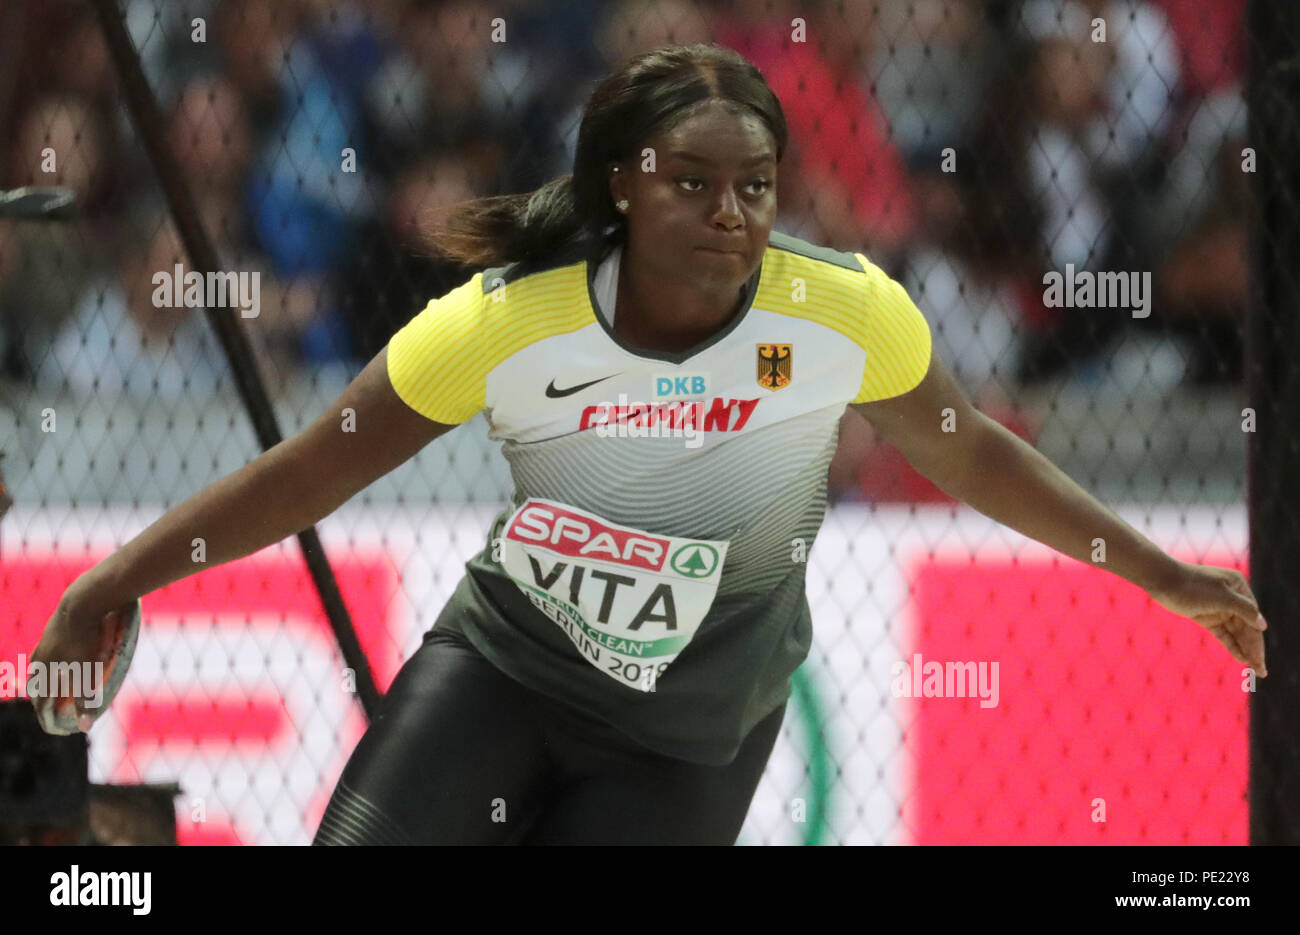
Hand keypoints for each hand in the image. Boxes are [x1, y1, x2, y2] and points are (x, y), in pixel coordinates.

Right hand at [28, 583, 134, 733]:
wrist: (81, 603)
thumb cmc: (86, 639)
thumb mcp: (88, 672)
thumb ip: (85, 700)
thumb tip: (83, 728)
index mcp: (45, 672)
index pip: (41, 703)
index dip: (47, 718)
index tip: (55, 728)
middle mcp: (40, 660)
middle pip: (35, 686)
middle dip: (40, 700)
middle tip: (48, 709)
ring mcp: (44, 643)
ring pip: (38, 667)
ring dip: (42, 680)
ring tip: (48, 686)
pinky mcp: (52, 630)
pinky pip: (45, 651)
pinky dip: (48, 662)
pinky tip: (56, 657)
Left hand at [1145, 560, 1267, 676]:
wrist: (1163, 581)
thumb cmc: (1193, 586)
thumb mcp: (1222, 597)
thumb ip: (1244, 610)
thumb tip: (1263, 625)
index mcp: (1239, 588)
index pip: (1254, 617)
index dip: (1258, 640)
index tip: (1260, 659)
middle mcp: (1233, 598)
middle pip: (1247, 628)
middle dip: (1255, 649)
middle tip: (1262, 672)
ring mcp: (1219, 609)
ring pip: (1237, 633)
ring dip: (1246, 650)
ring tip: (1256, 670)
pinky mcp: (1207, 617)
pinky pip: (1224, 634)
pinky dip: (1232, 646)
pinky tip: (1241, 658)